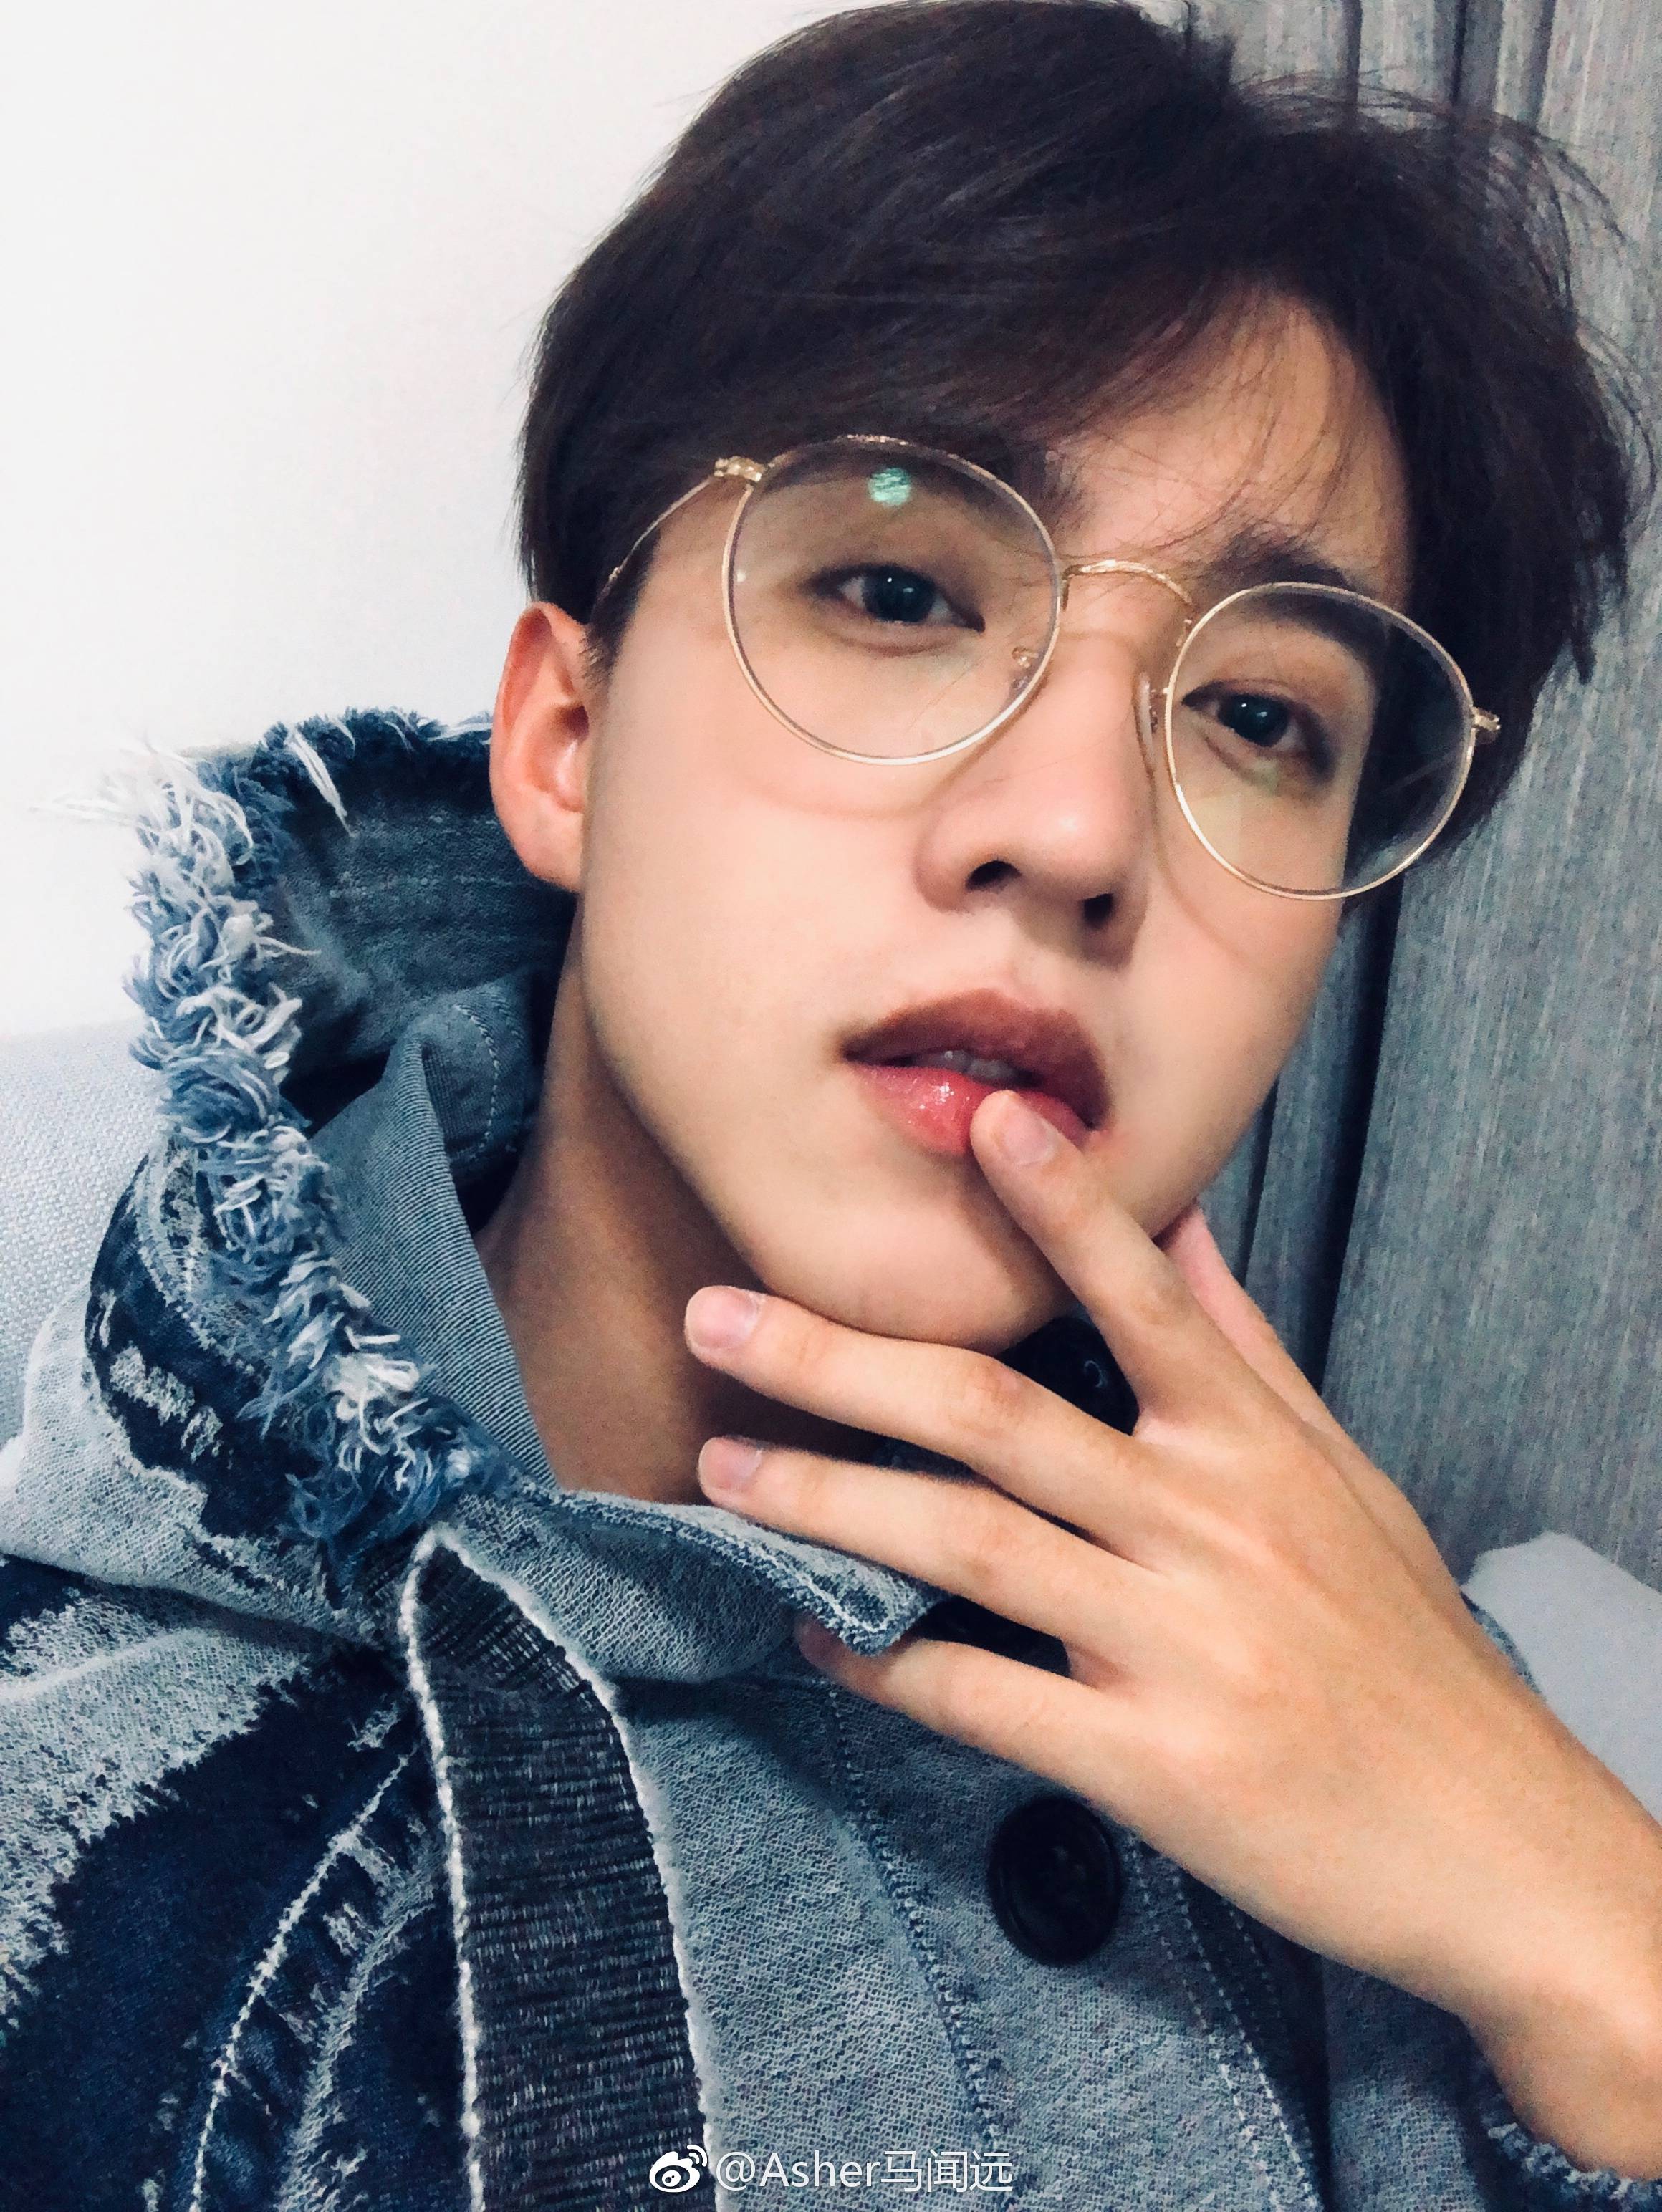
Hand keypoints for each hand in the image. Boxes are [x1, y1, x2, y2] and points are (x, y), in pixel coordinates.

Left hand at [683, 1088, 1661, 2175]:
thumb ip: (1243, 1352)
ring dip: (828, 1498)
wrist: (1497, 1845)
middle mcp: (1213, 1526)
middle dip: (844, 1358)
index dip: (1063, 1205)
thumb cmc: (1408, 1649)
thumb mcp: (1341, 1481)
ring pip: (969, 1545)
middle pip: (998, 1415)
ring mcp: (1181, 1646)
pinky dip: (886, 1665)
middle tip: (718, 1317)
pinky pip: (986, 1699)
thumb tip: (1184, 1225)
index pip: (1143, 1296)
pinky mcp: (1155, 1767)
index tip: (982, 1121)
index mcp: (1254, 1447)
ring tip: (718, 1469)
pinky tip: (812, 1633)